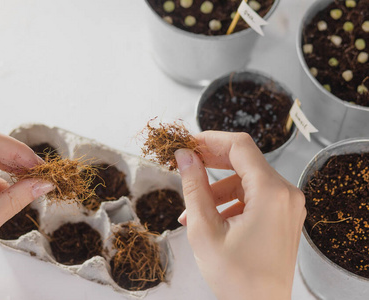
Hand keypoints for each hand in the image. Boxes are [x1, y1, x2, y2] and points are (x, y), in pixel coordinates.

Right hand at [175, 132, 305, 299]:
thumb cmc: (236, 277)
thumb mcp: (204, 228)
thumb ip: (193, 186)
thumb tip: (184, 156)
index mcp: (271, 192)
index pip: (240, 146)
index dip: (210, 139)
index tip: (187, 143)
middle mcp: (286, 194)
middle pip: (245, 160)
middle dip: (211, 161)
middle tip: (185, 163)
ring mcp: (288, 206)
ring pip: (246, 180)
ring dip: (216, 189)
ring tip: (190, 211)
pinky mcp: (283, 216)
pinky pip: (254, 197)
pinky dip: (230, 202)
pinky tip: (210, 218)